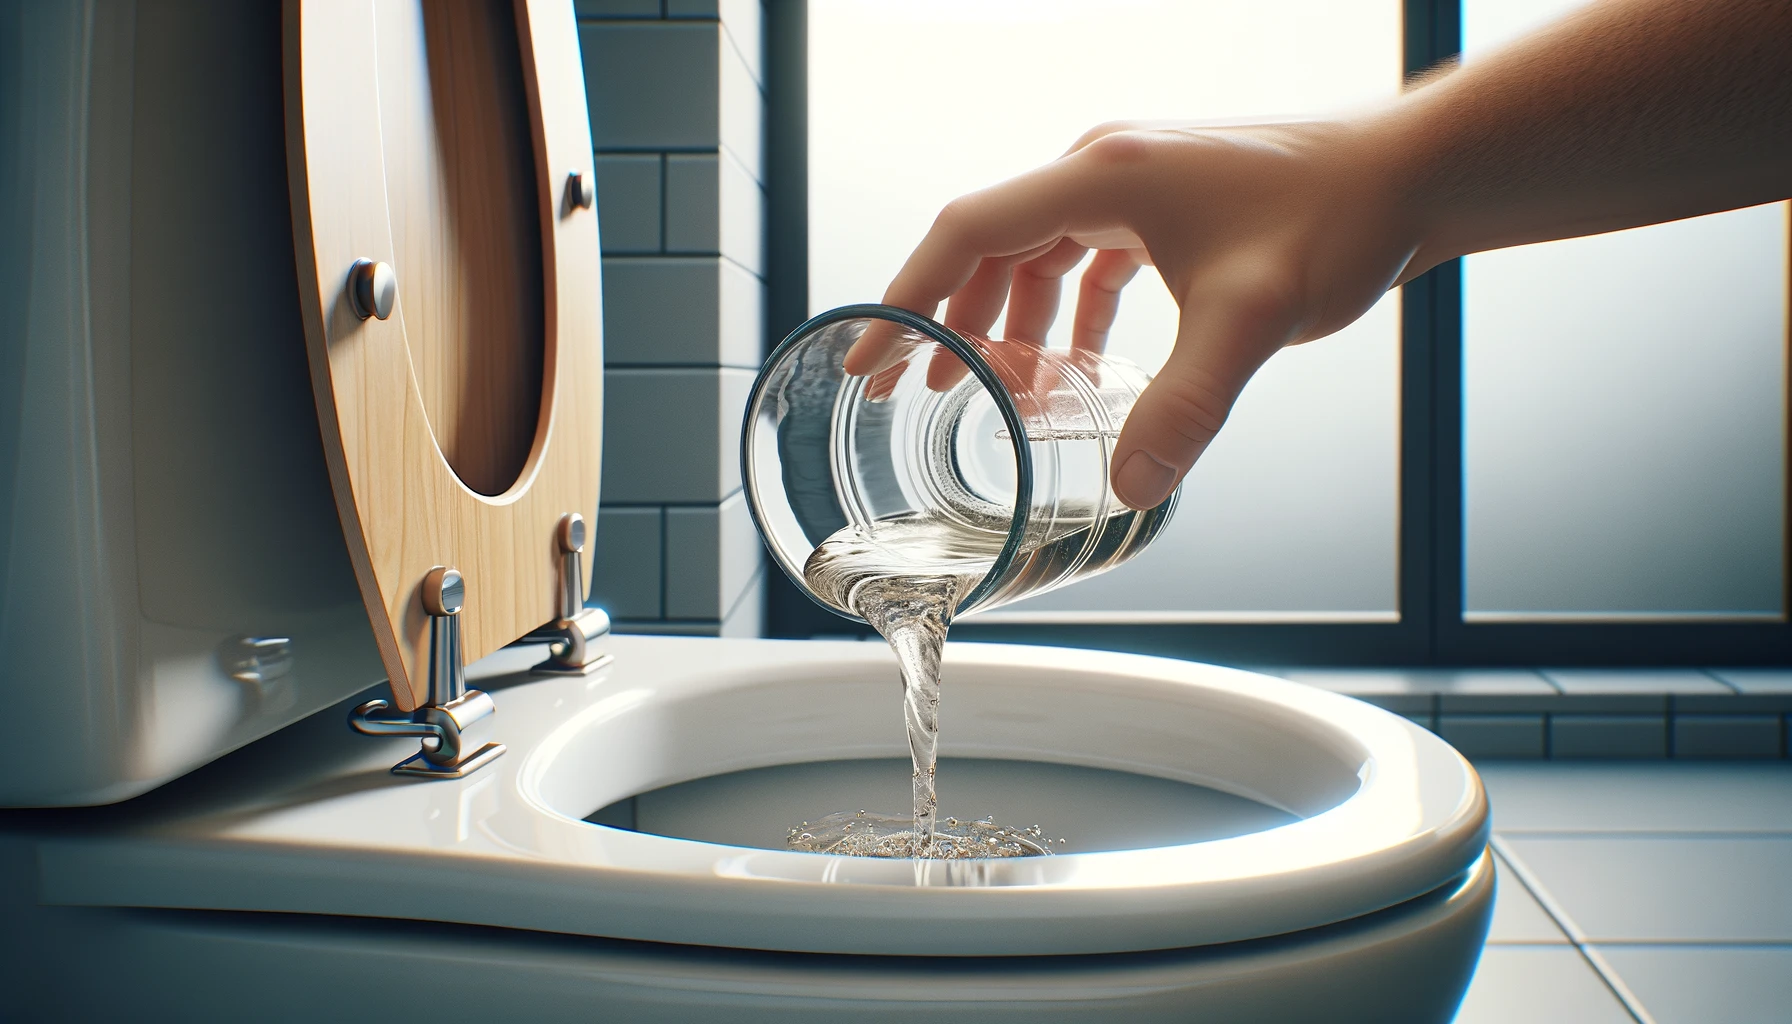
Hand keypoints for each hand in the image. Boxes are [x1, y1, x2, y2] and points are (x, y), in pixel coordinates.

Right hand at [844, 120, 1425, 509]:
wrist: (1412, 174)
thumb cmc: (1338, 217)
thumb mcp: (1251, 320)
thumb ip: (1185, 405)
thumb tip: (1130, 486)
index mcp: (1102, 176)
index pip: (967, 231)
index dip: (906, 296)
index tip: (868, 354)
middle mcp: (1107, 168)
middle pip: (988, 242)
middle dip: (940, 317)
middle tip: (901, 384)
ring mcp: (1138, 182)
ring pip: (1036, 250)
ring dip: (1003, 317)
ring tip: (980, 384)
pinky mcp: (1169, 203)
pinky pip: (1087, 255)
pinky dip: (1065, 309)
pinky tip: (1076, 361)